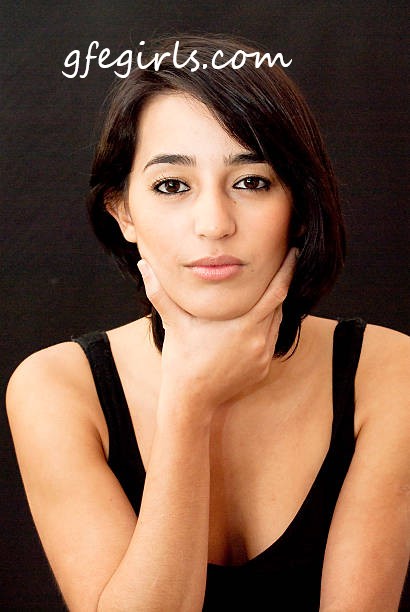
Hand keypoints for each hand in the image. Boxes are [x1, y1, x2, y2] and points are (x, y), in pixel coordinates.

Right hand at [138, 249, 296, 422]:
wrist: (190, 399)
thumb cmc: (182, 359)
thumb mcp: (174, 322)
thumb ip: (159, 292)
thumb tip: (142, 265)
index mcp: (244, 325)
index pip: (276, 292)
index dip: (287, 270)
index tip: (293, 253)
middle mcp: (260, 341)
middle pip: (279, 305)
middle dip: (281, 284)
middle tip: (283, 263)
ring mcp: (263, 357)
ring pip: (277, 323)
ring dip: (273, 306)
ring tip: (268, 289)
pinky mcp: (263, 368)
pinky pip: (271, 341)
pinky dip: (267, 327)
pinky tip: (257, 319)